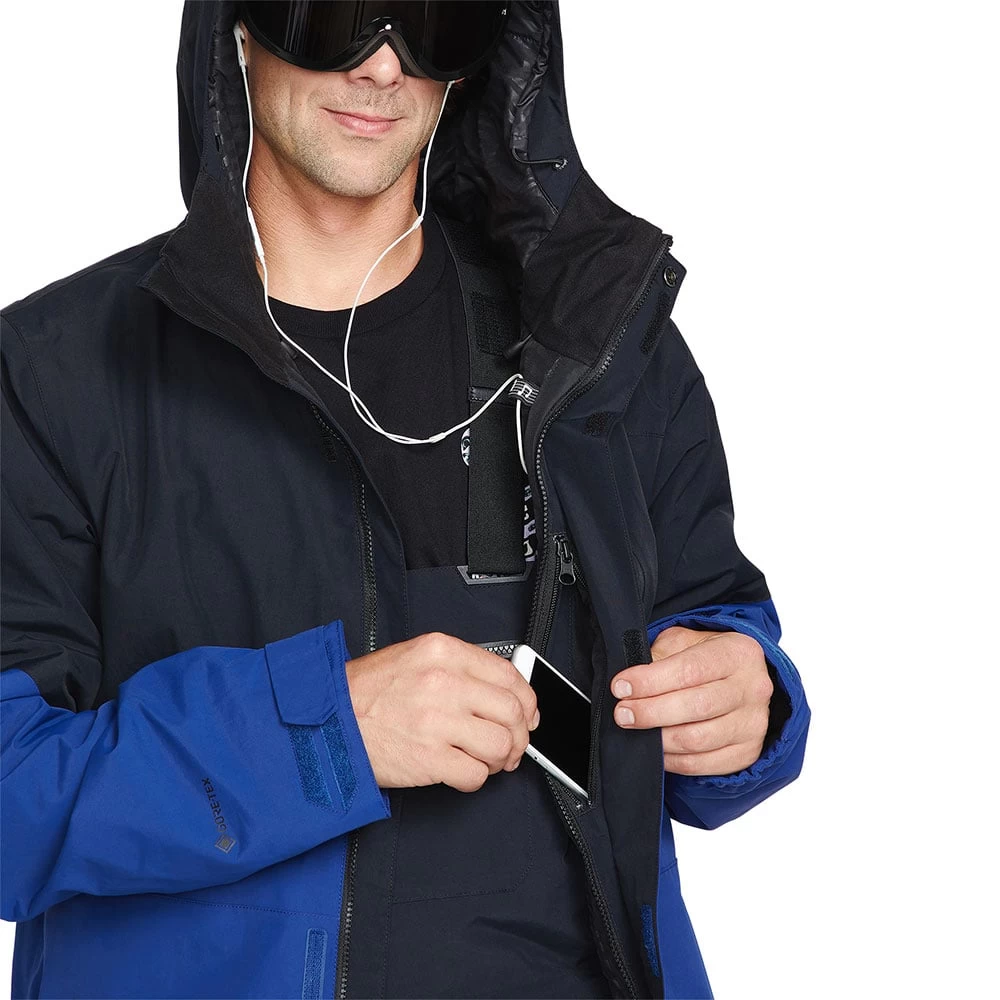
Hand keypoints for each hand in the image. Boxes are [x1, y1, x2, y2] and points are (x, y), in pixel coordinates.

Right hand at [344, 632, 539, 792]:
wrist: (328, 722)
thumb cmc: (367, 692)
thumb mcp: (415, 657)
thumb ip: (460, 667)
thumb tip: (503, 691)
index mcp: (443, 652)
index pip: (509, 675)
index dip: (527, 700)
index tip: (528, 714)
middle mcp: (443, 682)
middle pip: (512, 711)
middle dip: (519, 735)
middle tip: (511, 745)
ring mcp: (437, 721)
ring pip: (501, 744)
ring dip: (500, 758)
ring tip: (487, 759)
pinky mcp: (429, 758)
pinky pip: (475, 774)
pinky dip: (475, 778)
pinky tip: (462, 770)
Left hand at [609, 626, 772, 775]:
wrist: (742, 680)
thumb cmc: (706, 659)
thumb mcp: (684, 642)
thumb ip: (660, 656)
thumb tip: (630, 683)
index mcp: (737, 653)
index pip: (690, 669)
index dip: (650, 681)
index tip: (621, 687)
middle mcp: (752, 689)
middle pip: (696, 707)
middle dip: (651, 712)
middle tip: (623, 714)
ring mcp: (753, 724)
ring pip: (698, 740)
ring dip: (659, 739)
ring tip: (636, 730)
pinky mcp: (747, 752)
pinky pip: (702, 764)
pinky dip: (672, 760)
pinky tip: (656, 748)